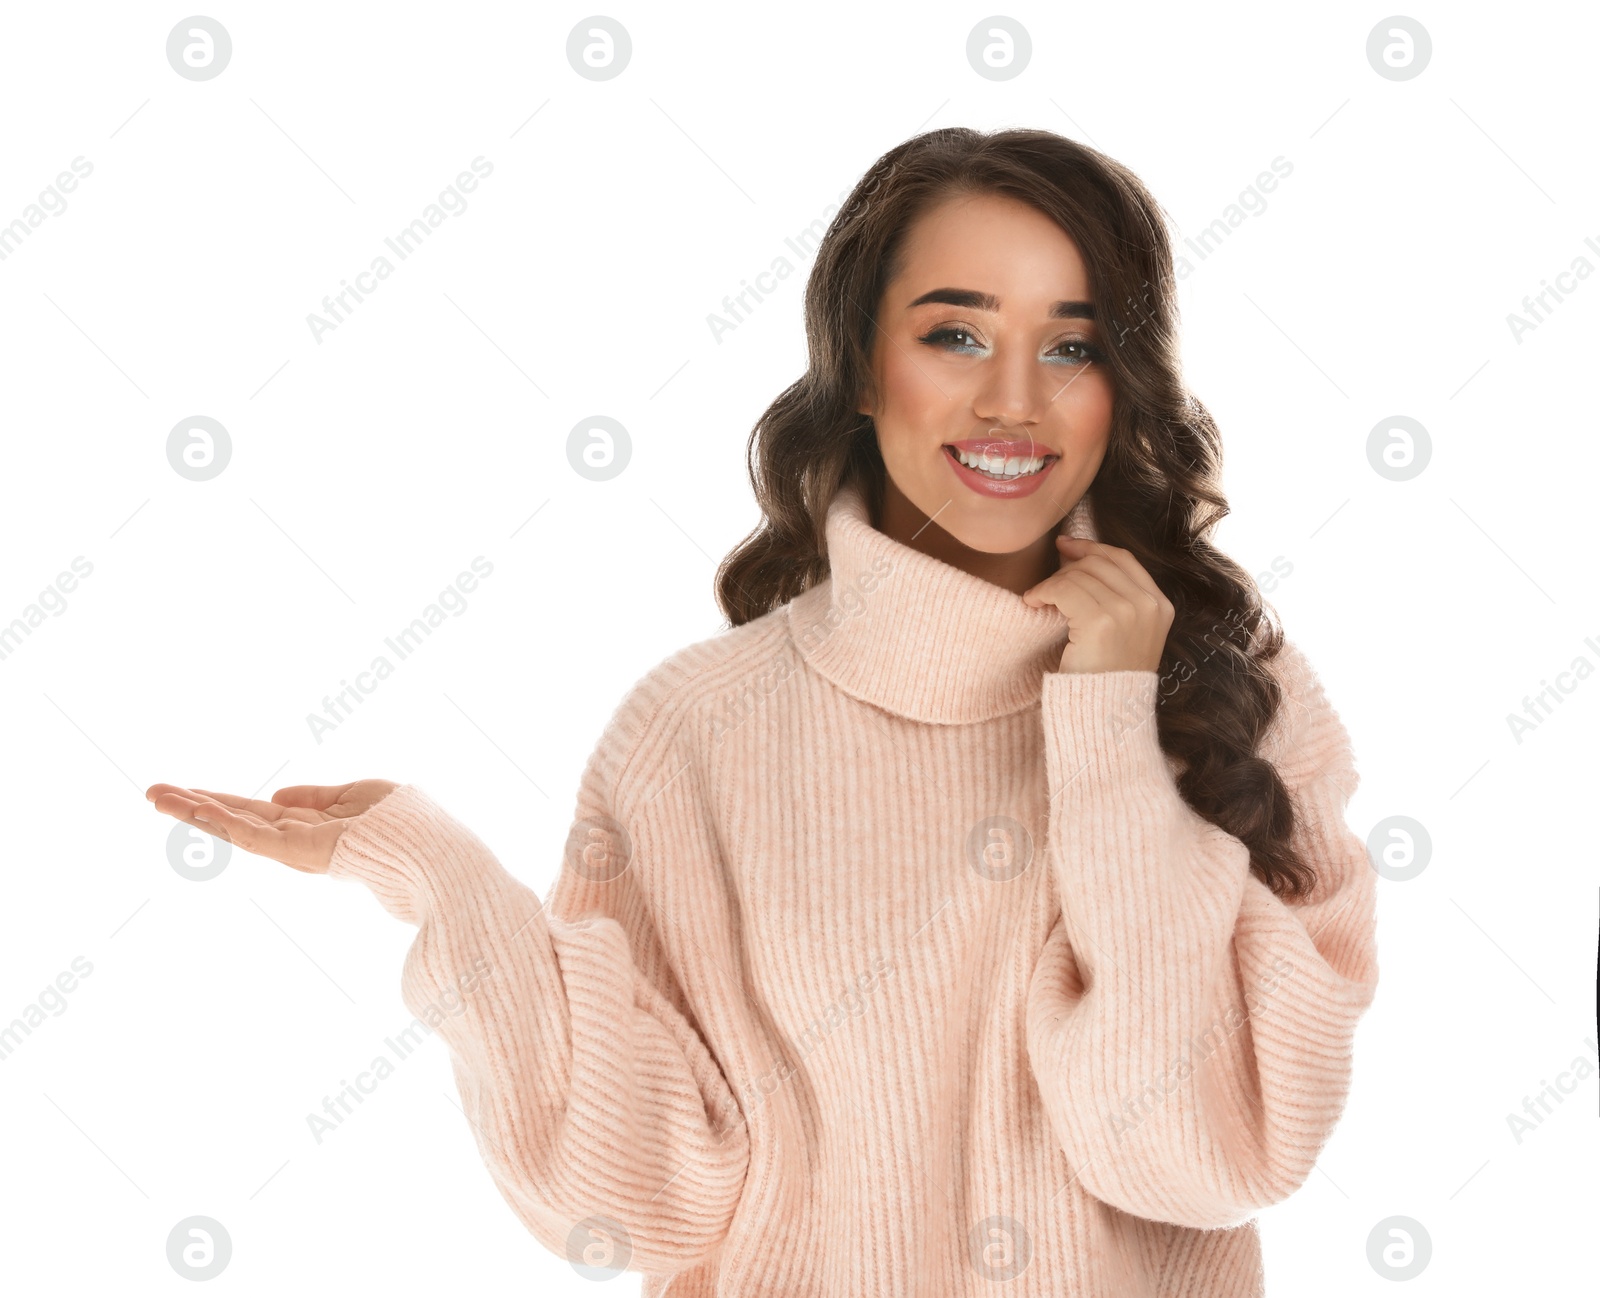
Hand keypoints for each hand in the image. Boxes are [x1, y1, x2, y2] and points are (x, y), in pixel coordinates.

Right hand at [145, 780, 399, 873]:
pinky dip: (227, 822)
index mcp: (309, 826)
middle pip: (236, 820)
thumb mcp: (357, 795)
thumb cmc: (405, 823)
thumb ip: (316, 798)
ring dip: (196, 811)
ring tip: (157, 797)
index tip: (186, 791)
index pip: (255, 813)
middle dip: (194, 806)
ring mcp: (297, 849)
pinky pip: (257, 837)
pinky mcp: (303, 853)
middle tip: (151, 792)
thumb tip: (275, 797)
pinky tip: (199, 808)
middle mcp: (297, 840)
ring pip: (237, 828)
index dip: (221, 801)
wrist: (431, 849)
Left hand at [1020, 536, 1173, 673]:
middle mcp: (1148, 605)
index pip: (1123, 559)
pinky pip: (1063, 588)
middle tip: (1047, 582)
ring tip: (1039, 599)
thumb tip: (1073, 556)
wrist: (1106, 716)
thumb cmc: (1107, 679)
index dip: (1092, 547)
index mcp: (1160, 606)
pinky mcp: (1102, 621)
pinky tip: (1033, 603)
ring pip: (1078, 574)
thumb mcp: (1124, 635)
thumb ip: (1114, 598)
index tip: (1066, 546)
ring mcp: (1128, 611)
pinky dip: (1042, 591)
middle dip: (1068, 567)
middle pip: (1099, 562)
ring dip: (1052, 583)